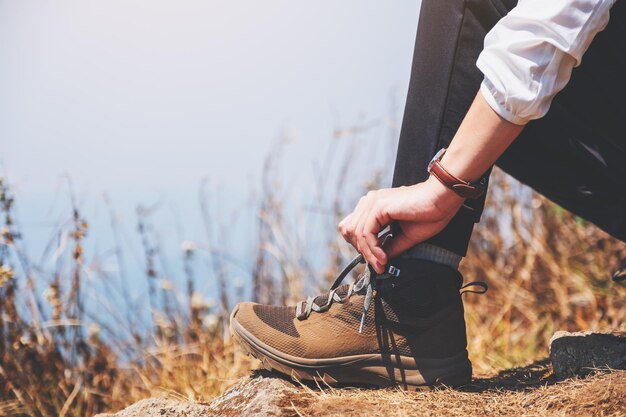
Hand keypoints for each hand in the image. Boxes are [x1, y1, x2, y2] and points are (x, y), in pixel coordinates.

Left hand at [338, 176, 464, 272]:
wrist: (443, 201)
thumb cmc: (429, 215)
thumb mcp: (404, 235)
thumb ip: (389, 245)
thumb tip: (379, 261)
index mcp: (374, 205)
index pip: (352, 227)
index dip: (360, 245)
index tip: (376, 261)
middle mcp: (370, 201)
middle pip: (350, 231)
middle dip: (363, 252)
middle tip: (379, 266)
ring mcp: (373, 202)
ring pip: (358, 234)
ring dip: (369, 254)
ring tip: (382, 265)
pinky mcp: (378, 206)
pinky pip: (367, 233)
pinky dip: (373, 249)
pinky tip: (384, 258)